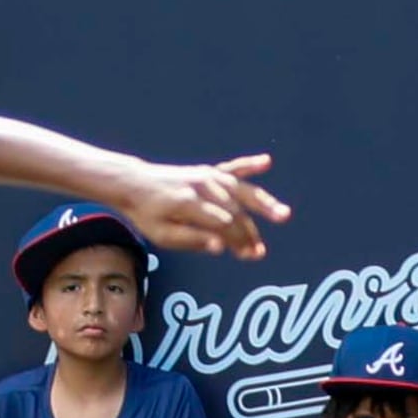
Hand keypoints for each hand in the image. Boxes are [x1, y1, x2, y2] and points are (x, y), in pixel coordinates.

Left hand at [114, 154, 289, 263]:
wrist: (133, 184)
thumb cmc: (147, 214)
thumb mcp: (162, 236)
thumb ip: (193, 240)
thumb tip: (221, 248)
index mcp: (189, 204)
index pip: (224, 225)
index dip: (239, 242)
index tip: (249, 255)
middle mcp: (201, 187)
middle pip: (235, 211)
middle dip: (250, 233)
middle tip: (259, 252)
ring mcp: (206, 176)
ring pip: (241, 190)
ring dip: (263, 203)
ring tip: (284, 214)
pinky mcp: (208, 171)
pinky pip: (232, 167)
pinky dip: (249, 165)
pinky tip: (266, 162)